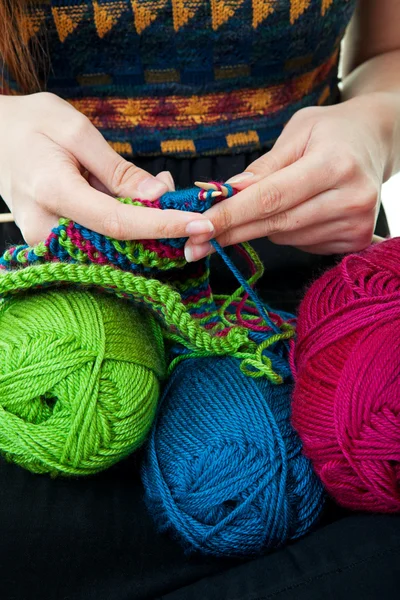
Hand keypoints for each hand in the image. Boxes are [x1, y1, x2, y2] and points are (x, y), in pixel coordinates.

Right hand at [0, 93, 211, 244]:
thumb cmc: (31, 125)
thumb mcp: (76, 131)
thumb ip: (118, 169)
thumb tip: (158, 194)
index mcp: (54, 191)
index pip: (119, 222)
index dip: (162, 225)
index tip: (200, 224)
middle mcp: (45, 228)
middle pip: (117, 244)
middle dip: (158, 228)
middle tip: (179, 200)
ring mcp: (45, 242)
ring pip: (109, 250)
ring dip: (143, 231)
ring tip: (154, 198)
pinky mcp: (51, 245)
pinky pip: (97, 246)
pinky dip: (125, 232)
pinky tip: (135, 208)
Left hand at [184, 95, 388, 260]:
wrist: (374, 143)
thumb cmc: (331, 132)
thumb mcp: (297, 132)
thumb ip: (263, 167)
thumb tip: (226, 194)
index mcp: (335, 164)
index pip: (271, 197)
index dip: (230, 215)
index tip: (198, 228)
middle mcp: (351, 198)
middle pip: (276, 224)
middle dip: (231, 231)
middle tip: (194, 243)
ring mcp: (356, 223)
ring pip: (285, 237)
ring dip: (262, 226)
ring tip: (269, 203)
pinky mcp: (356, 240)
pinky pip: (301, 243)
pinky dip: (286, 231)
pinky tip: (296, 210)